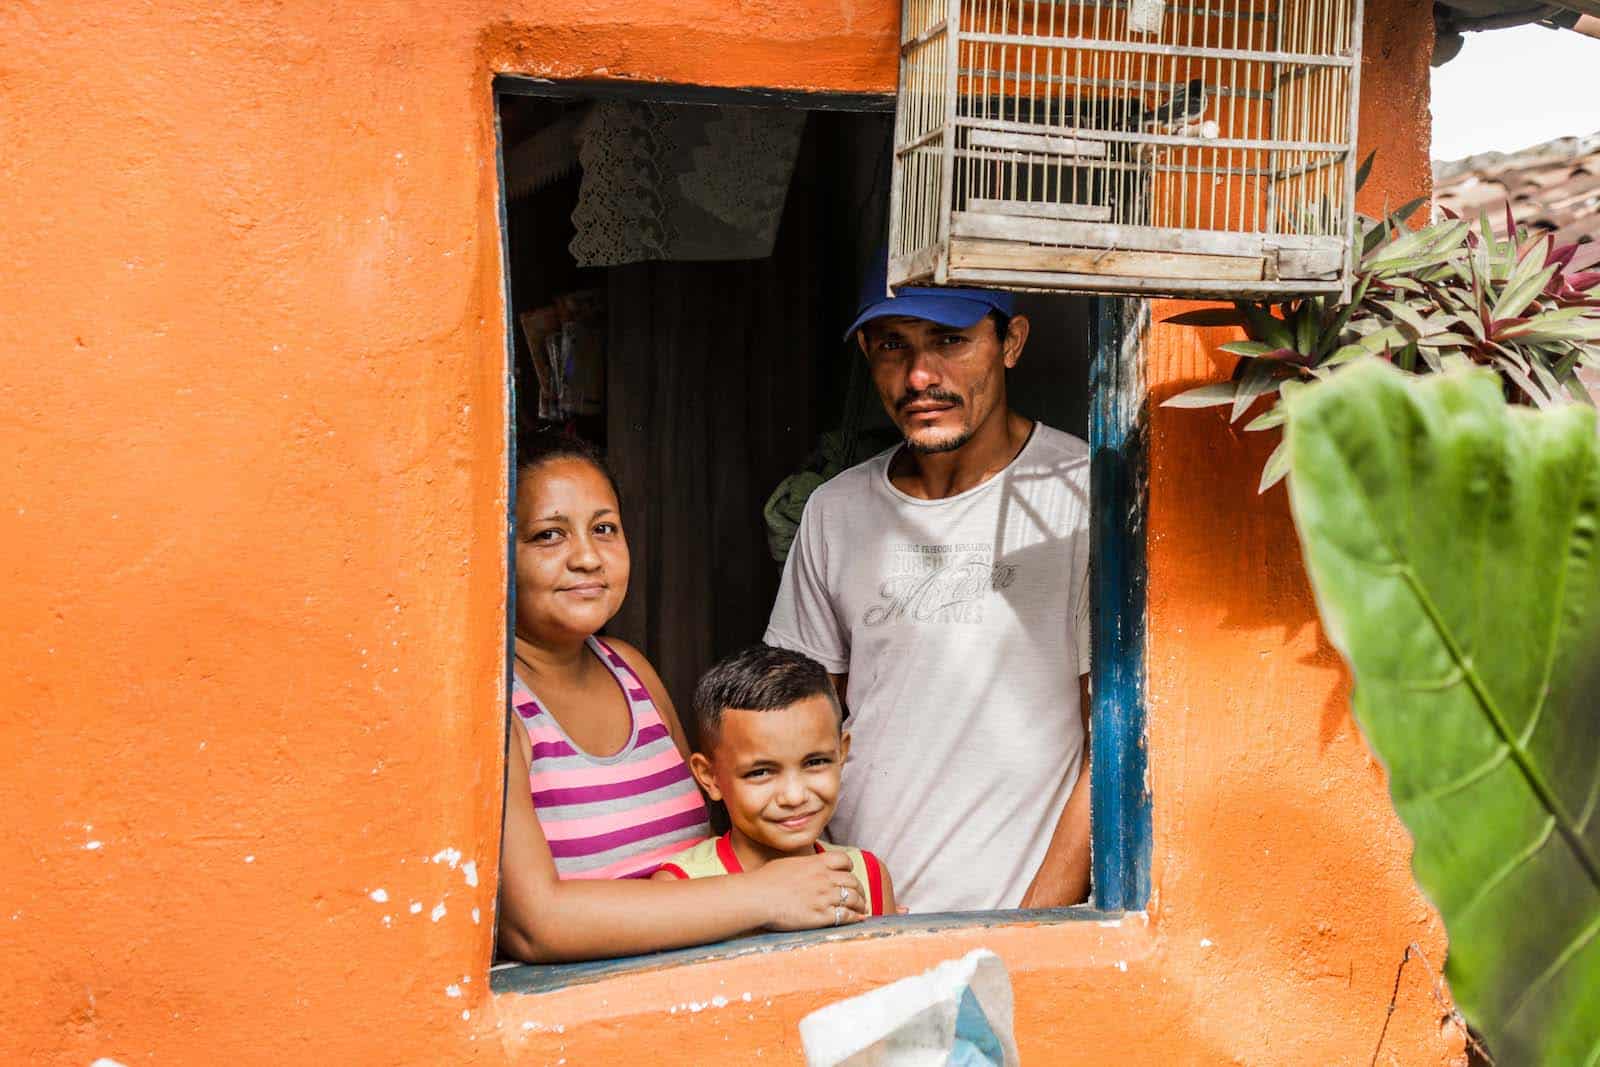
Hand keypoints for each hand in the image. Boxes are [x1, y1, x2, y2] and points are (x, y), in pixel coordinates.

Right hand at [750, 851, 867, 930]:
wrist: (757, 897)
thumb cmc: (765, 880)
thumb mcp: (787, 864)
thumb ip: (803, 866)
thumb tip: (806, 869)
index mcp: (816, 864)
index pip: (844, 860)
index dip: (849, 867)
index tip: (849, 874)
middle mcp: (824, 878)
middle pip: (853, 881)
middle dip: (859, 889)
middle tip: (860, 896)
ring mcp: (824, 897)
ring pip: (853, 898)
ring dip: (860, 904)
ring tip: (861, 909)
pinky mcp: (821, 916)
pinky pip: (845, 916)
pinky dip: (855, 917)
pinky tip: (857, 919)